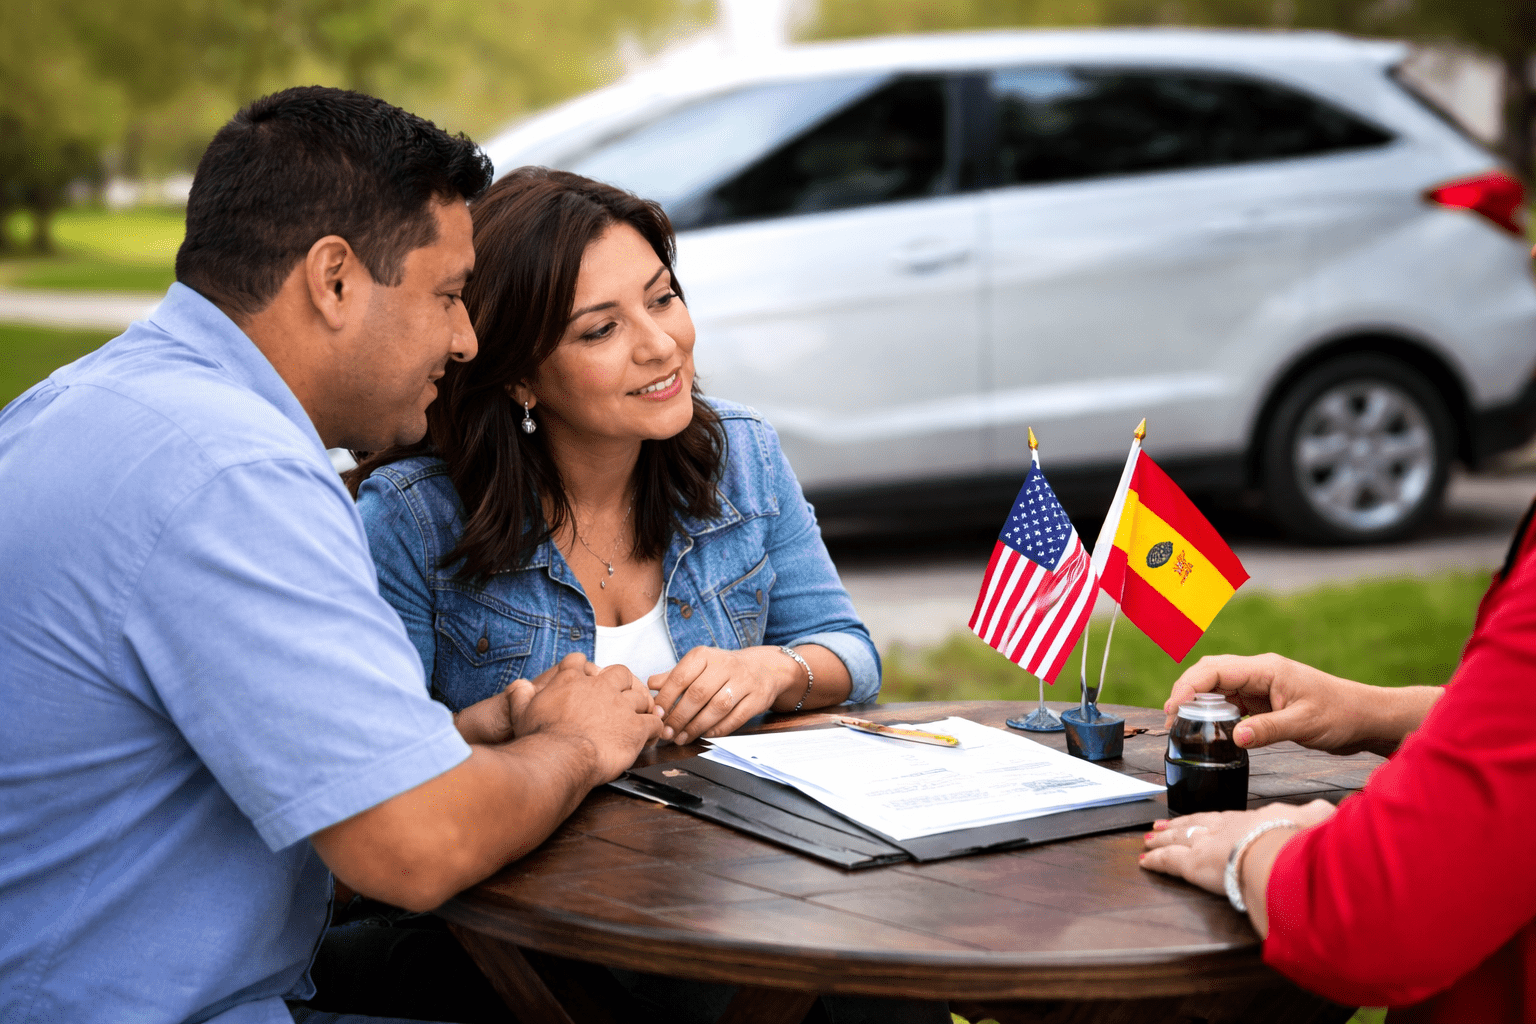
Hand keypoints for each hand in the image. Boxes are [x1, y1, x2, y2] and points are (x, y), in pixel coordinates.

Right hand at [507, 652, 666, 782]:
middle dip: (624, 682)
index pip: (579, 661)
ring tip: (642, 717)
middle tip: (622, 696)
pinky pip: (654, 722)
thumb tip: (518, 685)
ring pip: (641, 697)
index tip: (586, 677)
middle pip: (620, 672)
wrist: (559, 758)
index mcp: (571, 681)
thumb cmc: (540, 739)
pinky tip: (653, 735)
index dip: (583, 668)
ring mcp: (620, 706)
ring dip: (642, 706)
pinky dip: (656, 728)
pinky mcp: (635, 727)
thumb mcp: (521, 711)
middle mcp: (599, 688)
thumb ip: (520, 694)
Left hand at [650, 646, 800, 744]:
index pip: (680, 677)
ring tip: (683, 738)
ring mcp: (744, 681)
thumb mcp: (699, 666)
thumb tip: (651, 684)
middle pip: (698, 694)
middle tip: (668, 733)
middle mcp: (726, 665)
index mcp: (705, 655)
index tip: (656, 715)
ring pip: (718, 707)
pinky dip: (719, 729)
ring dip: (697, 726)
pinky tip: (706, 735)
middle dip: (679, 717)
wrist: (764, 668)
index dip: (666, 699)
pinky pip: (736, 718)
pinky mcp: (758, 698)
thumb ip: (674, 676)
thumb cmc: (724, 670)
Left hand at [1138, 799, 1335, 894]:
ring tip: (1149, 837)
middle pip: (1196, 824)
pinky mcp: (1194, 863)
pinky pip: (1169, 861)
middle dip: (1179, 824)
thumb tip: (1325, 810)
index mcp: (1253, 819)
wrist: (1283, 853)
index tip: (1201, 819)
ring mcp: (1208, 843)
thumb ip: (1317, 815)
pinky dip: (1156, 860)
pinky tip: (1144, 860)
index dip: (1211, 819)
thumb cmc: (1301, 840)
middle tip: (1161, 825)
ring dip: (1162, 838)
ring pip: (1178, 838)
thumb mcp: (1317, 820)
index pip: (1225, 818)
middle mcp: (1226, 827)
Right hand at [1164, 653, 1417, 755]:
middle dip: (1185, 692)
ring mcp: (1261, 686)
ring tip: (1181, 725)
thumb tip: (1233, 738)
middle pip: (1210, 673)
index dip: (1189, 686)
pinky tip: (1208, 728)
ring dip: (1198, 703)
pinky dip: (1214, 713)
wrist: (1366, 717)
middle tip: (1170, 719)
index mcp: (1266, 669)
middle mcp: (1259, 673)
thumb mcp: (1304, 724)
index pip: (1216, 671)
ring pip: (1218, 688)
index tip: (1173, 708)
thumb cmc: (1342, 714)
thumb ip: (1267, 730)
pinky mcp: (1264, 701)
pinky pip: (1231, 702)